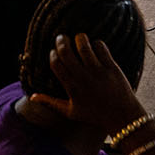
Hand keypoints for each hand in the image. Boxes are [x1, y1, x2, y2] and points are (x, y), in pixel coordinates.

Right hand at [26, 33, 144, 135]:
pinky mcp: (111, 67)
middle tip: (62, 37)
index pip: (56, 64)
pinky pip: (101, 47)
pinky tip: (95, 46)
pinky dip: (96, 43)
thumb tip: (32, 96)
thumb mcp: (70, 112)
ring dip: (79, 38)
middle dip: (61, 41)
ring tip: (79, 38)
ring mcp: (98, 71)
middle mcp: (83, 78)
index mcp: (72, 87)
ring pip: (84, 46)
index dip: (53, 54)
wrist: (122, 116)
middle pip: (66, 52)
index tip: (54, 52)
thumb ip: (50, 103)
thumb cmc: (94, 114)